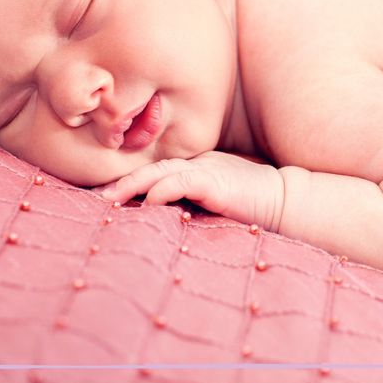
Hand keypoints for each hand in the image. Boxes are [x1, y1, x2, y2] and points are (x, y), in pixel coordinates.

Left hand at [96, 152, 285, 230]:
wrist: (285, 200)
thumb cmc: (252, 206)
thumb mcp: (214, 204)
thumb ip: (191, 206)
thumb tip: (158, 217)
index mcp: (196, 169)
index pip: (156, 172)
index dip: (129, 182)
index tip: (104, 196)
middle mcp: (198, 165)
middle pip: (152, 168)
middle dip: (122, 182)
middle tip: (97, 197)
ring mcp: (207, 170)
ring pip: (162, 171)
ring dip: (133, 184)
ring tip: (110, 199)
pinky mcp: (217, 182)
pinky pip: (185, 181)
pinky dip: (164, 189)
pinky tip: (148, 201)